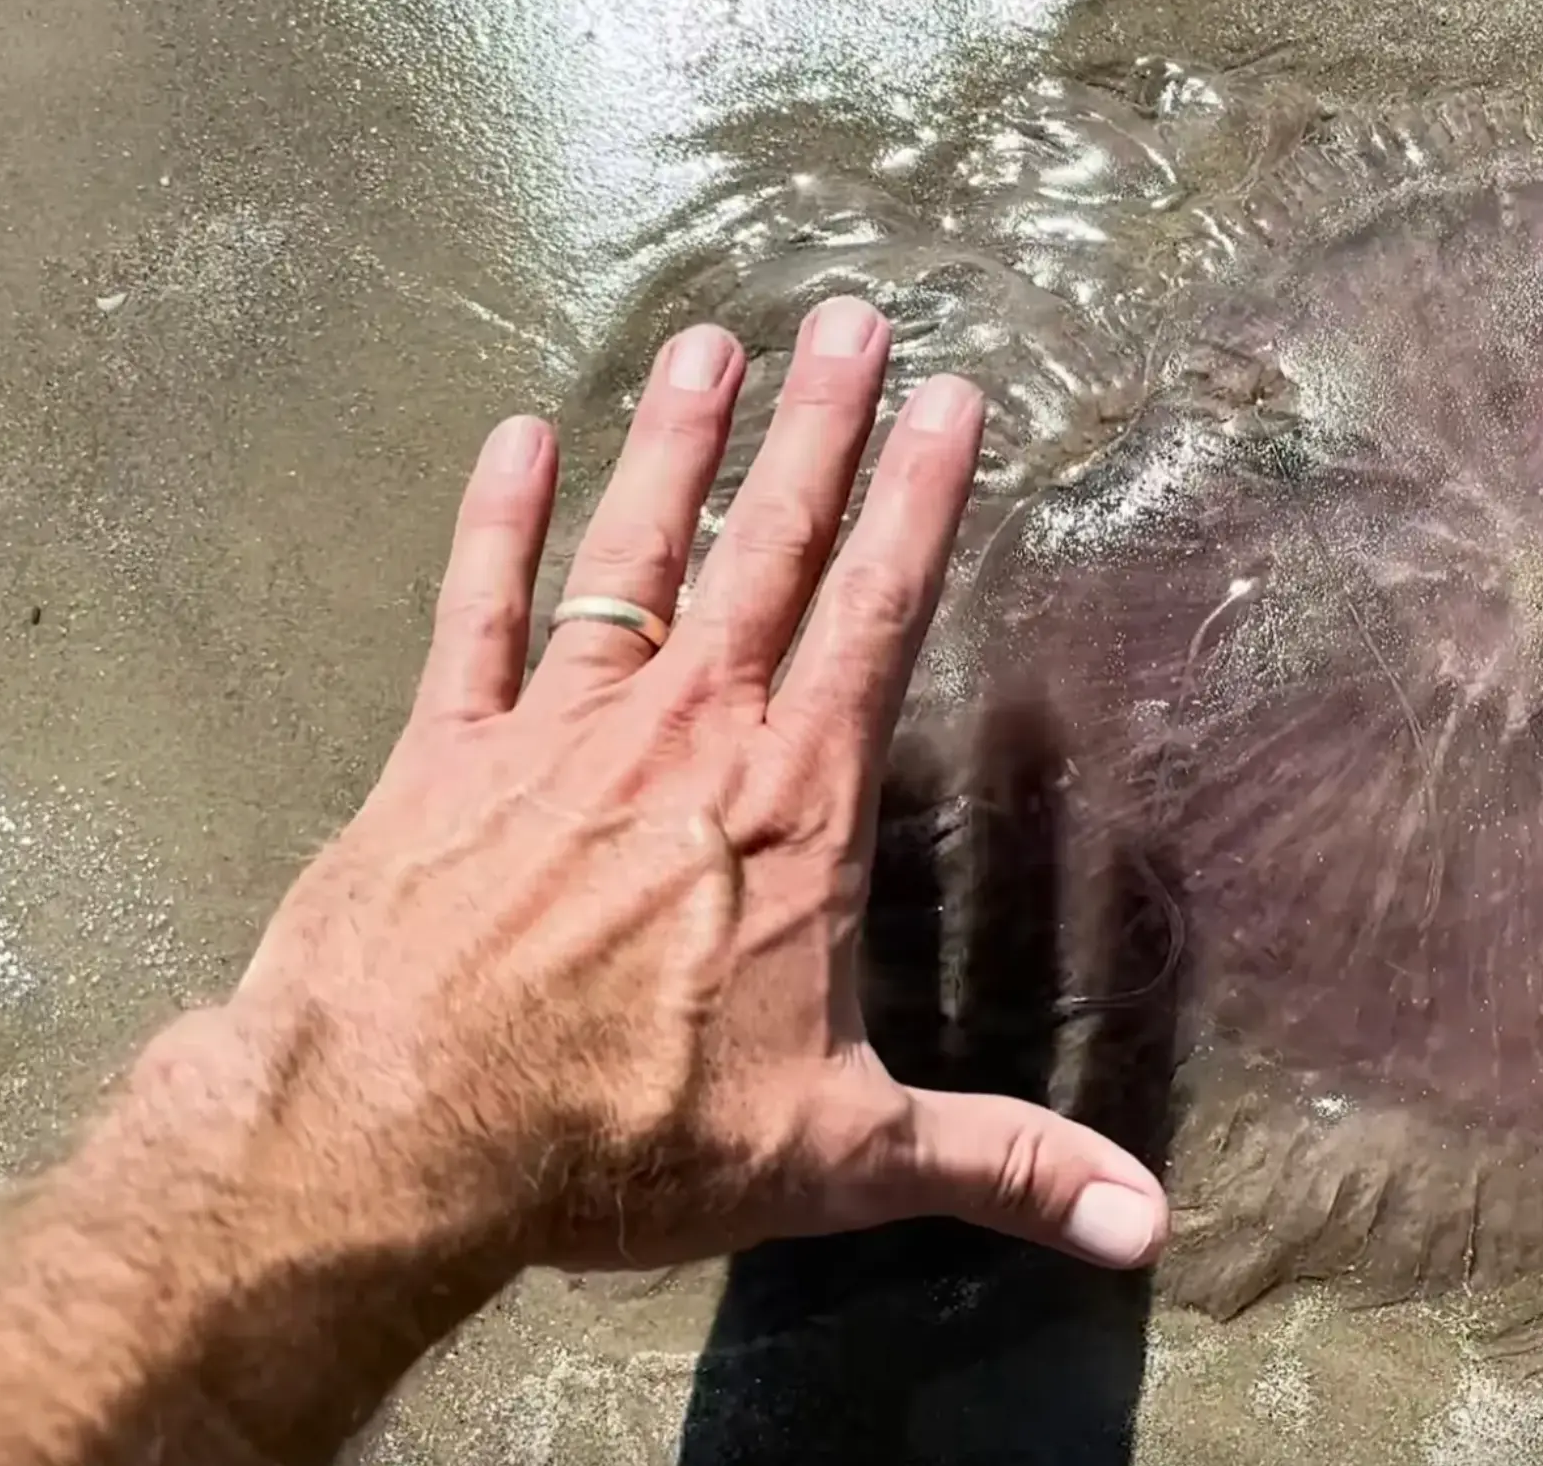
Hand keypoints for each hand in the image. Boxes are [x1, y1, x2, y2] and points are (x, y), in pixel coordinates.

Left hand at [206, 297, 1168, 1276]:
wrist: (393, 1133)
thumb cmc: (623, 1135)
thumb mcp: (837, 1158)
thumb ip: (997, 1166)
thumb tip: (1149, 1227)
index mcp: (792, 804)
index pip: (878, 615)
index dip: (922, 499)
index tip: (953, 396)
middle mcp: (687, 732)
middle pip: (771, 551)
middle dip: (820, 428)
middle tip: (851, 315)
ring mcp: (558, 728)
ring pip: (636, 554)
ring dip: (677, 444)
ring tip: (712, 342)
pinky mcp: (442, 751)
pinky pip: (475, 613)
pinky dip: (495, 524)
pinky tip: (515, 438)